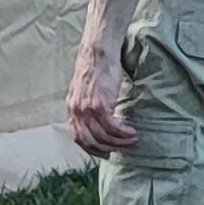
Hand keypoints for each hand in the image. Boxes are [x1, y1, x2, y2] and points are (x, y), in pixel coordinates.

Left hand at [66, 39, 136, 157]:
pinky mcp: (99, 104)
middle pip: (91, 141)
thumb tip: (96, 122)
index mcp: (71, 108)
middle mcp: (76, 111)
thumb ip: (86, 106)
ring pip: (103, 136)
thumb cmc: (96, 69)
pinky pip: (112, 127)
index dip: (93, 149)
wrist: (98, 52)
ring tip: (132, 139)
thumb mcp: (85, 91)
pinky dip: (123, 133)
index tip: (106, 152)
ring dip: (120, 142)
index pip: (78, 138)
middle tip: (121, 148)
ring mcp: (87, 109)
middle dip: (108, 148)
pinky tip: (132, 131)